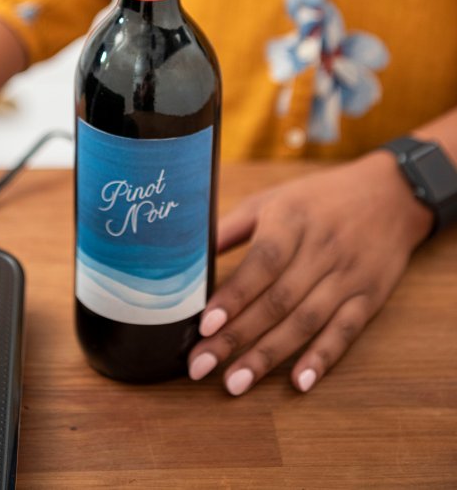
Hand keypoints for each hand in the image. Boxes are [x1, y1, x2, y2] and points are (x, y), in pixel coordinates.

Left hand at [188, 152, 433, 395]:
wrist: (390, 194)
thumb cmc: (318, 198)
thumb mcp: (273, 199)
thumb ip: (232, 227)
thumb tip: (189, 253)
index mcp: (292, 219)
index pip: (263, 262)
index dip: (235, 294)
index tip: (206, 324)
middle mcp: (321, 249)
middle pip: (278, 300)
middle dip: (237, 336)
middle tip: (201, 367)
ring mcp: (347, 275)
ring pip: (306, 321)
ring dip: (269, 355)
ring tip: (235, 383)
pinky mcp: (369, 297)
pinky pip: (345, 331)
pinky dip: (322, 358)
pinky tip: (298, 383)